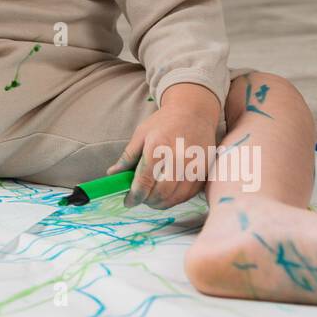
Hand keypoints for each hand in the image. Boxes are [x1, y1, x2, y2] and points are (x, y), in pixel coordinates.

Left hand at [105, 95, 221, 209]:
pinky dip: (175, 200)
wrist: (194, 112)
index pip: (144, 182)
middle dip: (147, 201)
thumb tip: (112, 174)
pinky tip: (166, 195)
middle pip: (160, 193)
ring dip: (160, 203)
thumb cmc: (165, 122)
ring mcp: (194, 167)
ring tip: (151, 199)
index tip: (128, 201)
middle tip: (140, 199)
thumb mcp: (141, 134)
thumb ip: (128, 156)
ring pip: (175, 198)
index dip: (134, 196)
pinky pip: (188, 195)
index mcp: (158, 148)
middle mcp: (179, 159)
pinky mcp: (204, 172)